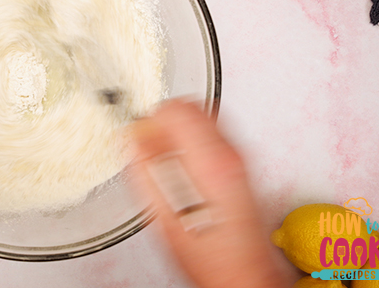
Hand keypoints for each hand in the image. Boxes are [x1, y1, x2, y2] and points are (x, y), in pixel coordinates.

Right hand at [130, 100, 287, 287]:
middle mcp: (230, 154)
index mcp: (208, 163)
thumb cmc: (206, 253)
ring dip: (179, 129)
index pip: (178, 108)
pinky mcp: (241, 164)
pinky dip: (192, 139)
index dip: (152, 117)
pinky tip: (182, 165)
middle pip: (193, 107)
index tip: (141, 134)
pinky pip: (213, 133)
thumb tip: (135, 136)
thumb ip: (146, 169)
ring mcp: (239, 157)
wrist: (243, 271)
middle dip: (165, 121)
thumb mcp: (163, 214)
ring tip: (165, 156)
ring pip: (204, 116)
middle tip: (150, 144)